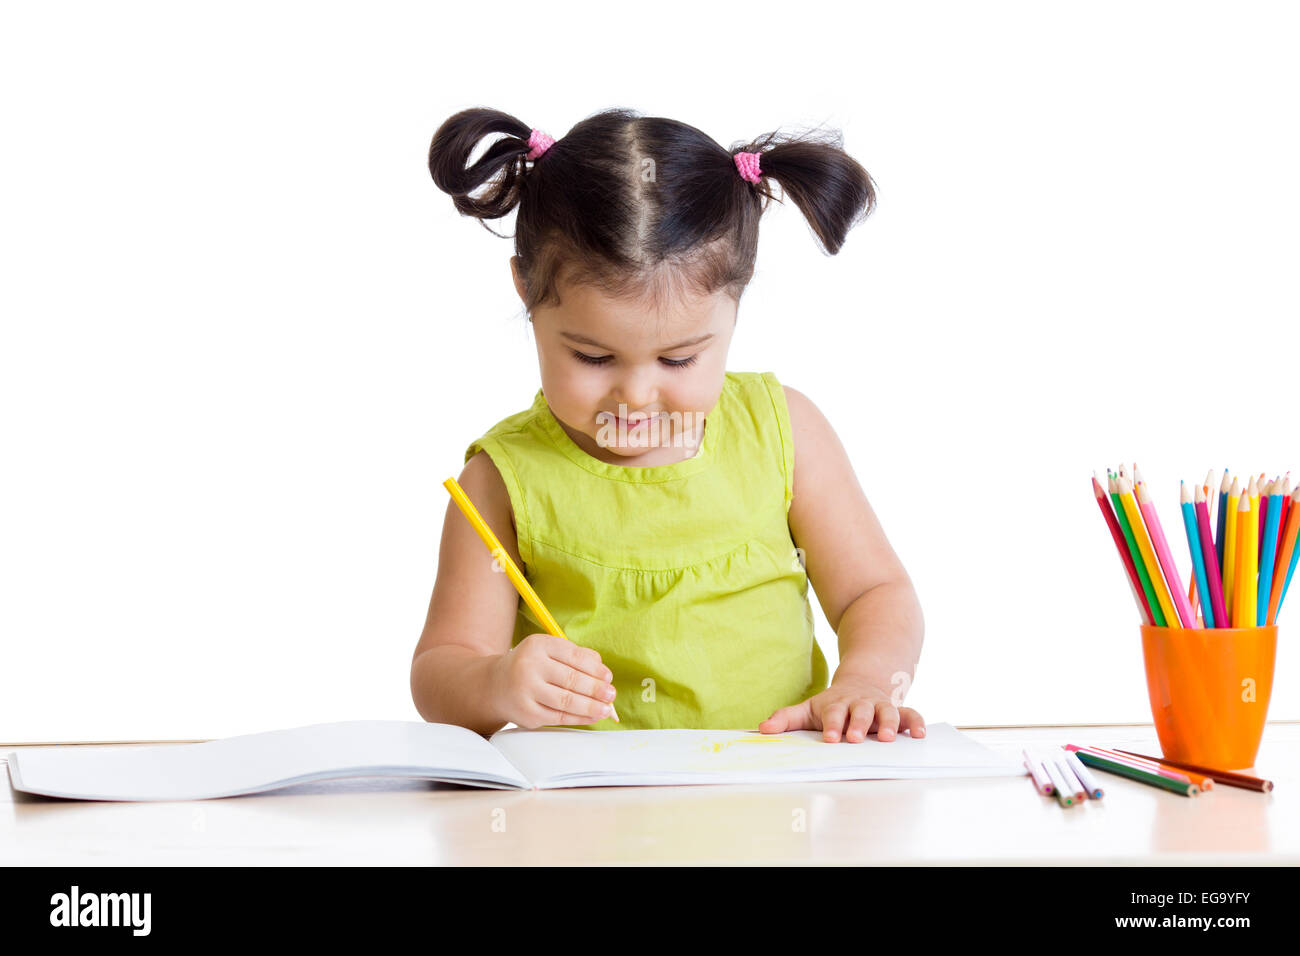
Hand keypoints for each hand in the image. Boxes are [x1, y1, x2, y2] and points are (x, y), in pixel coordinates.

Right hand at [489, 633, 617, 728]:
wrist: (496, 685)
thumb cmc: (531, 666)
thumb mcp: (549, 652)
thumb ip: (576, 656)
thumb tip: (603, 673)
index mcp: (538, 645)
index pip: (574, 656)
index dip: (595, 669)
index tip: (608, 677)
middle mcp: (529, 666)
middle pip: (571, 679)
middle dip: (596, 689)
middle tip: (611, 694)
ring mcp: (526, 691)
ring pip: (566, 700)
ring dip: (591, 706)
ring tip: (606, 708)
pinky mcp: (527, 713)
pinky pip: (559, 717)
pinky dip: (579, 718)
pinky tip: (592, 716)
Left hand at [758, 678, 925, 742]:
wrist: (859, 683)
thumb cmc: (831, 705)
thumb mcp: (807, 709)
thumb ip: (786, 719)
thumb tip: (762, 729)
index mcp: (836, 705)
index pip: (833, 714)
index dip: (833, 725)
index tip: (831, 738)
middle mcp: (859, 704)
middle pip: (860, 712)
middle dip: (859, 724)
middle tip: (856, 738)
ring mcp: (879, 706)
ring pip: (887, 711)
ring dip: (889, 724)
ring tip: (889, 738)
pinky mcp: (896, 711)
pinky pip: (910, 714)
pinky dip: (916, 723)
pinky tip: (920, 735)